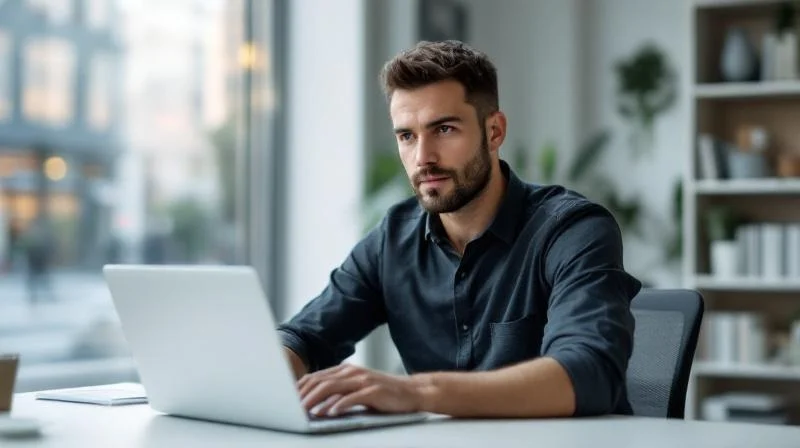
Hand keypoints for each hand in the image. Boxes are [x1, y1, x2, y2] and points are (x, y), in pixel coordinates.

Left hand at [297, 363, 422, 416]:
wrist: (411, 392)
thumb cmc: (382, 393)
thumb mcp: (357, 389)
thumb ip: (338, 392)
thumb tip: (315, 404)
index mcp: (346, 371)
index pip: (316, 377)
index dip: (300, 388)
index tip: (286, 399)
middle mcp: (352, 372)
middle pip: (321, 381)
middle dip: (303, 394)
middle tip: (289, 407)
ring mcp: (363, 380)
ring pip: (333, 387)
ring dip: (316, 399)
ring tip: (304, 410)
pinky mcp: (374, 391)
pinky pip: (352, 397)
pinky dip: (338, 405)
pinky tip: (329, 412)